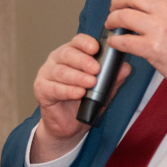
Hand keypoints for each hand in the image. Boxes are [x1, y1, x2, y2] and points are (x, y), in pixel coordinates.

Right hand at [31, 33, 129, 161]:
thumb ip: (112, 77)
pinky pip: (54, 88)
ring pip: (60, 71)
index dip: (86, 43)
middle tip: (96, 69)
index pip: (77, 41)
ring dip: (77, 77)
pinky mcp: (41, 90)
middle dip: (83, 61)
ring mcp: (47, 74)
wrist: (70, 125)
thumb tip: (125, 67)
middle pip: (67, 54)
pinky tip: (78, 93)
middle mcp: (57, 60)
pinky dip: (68, 90)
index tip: (96, 48)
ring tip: (90, 83)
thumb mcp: (103, 88)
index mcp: (72, 54)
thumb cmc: (84, 101)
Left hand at [105, 0, 166, 112]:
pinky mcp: (153, 49)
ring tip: (112, 25)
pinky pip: (124, 41)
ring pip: (123, 16)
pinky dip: (115, 41)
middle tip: (113, 9)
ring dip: (112, 20)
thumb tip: (143, 3)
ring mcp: (160, 29)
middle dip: (116, 1)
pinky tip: (115, 43)